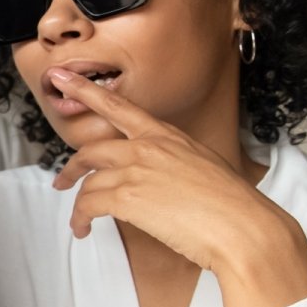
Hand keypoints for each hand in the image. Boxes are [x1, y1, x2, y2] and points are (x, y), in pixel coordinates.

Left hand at [46, 68, 306, 306]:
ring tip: (79, 219)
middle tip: (62, 178)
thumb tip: (160, 177)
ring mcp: (136, 170)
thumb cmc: (233, 204)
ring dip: (78, 201)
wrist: (245, 227)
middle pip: (91, 148)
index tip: (61, 78)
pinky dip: (80, 218)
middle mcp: (147, 146)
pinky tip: (84, 229)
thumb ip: (173, 163)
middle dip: (71, 165)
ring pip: (88, 180)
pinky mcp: (127, 197)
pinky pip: (88, 204)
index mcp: (167, 135)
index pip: (117, 106)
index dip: (84, 90)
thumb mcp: (203, 167)